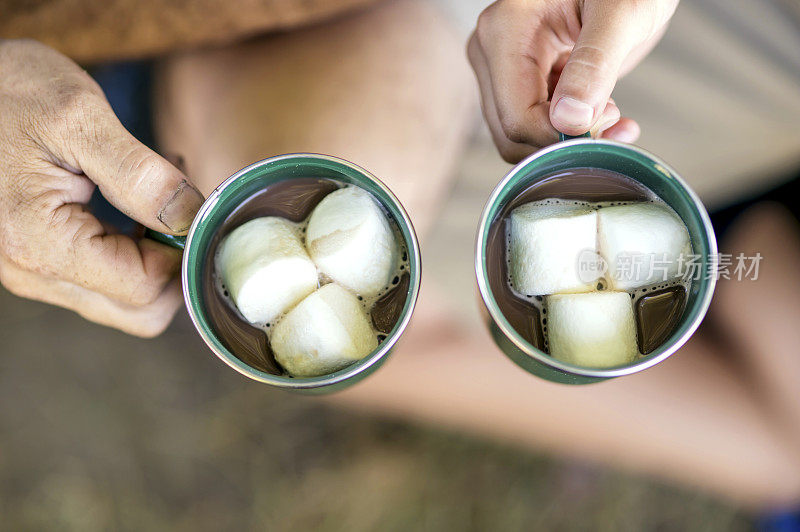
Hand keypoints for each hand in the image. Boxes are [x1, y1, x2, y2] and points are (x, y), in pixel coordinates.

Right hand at [0, 40, 203, 336]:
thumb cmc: (9, 91)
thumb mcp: (81, 118)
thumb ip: (141, 177)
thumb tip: (191, 220)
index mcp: (42, 244)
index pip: (145, 288)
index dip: (181, 252)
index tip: (189, 204)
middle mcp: (33, 273)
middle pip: (139, 312)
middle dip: (173, 265)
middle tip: (176, 207)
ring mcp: (33, 272)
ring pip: (125, 302)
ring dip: (154, 258)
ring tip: (151, 199)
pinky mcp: (39, 261)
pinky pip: (105, 281)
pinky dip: (132, 252)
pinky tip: (134, 207)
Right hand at [468, 0, 677, 161]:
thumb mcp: (622, 13)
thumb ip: (596, 63)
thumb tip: (570, 119)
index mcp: (504, 30)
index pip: (517, 117)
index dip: (560, 135)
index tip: (607, 121)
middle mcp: (492, 51)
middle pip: (512, 132)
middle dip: (565, 139)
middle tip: (615, 119)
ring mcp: (502, 69)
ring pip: (520, 136)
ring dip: (569, 140)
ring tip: (615, 115)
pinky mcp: (520, 80)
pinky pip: (534, 125)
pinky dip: (570, 131)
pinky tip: (603, 112)